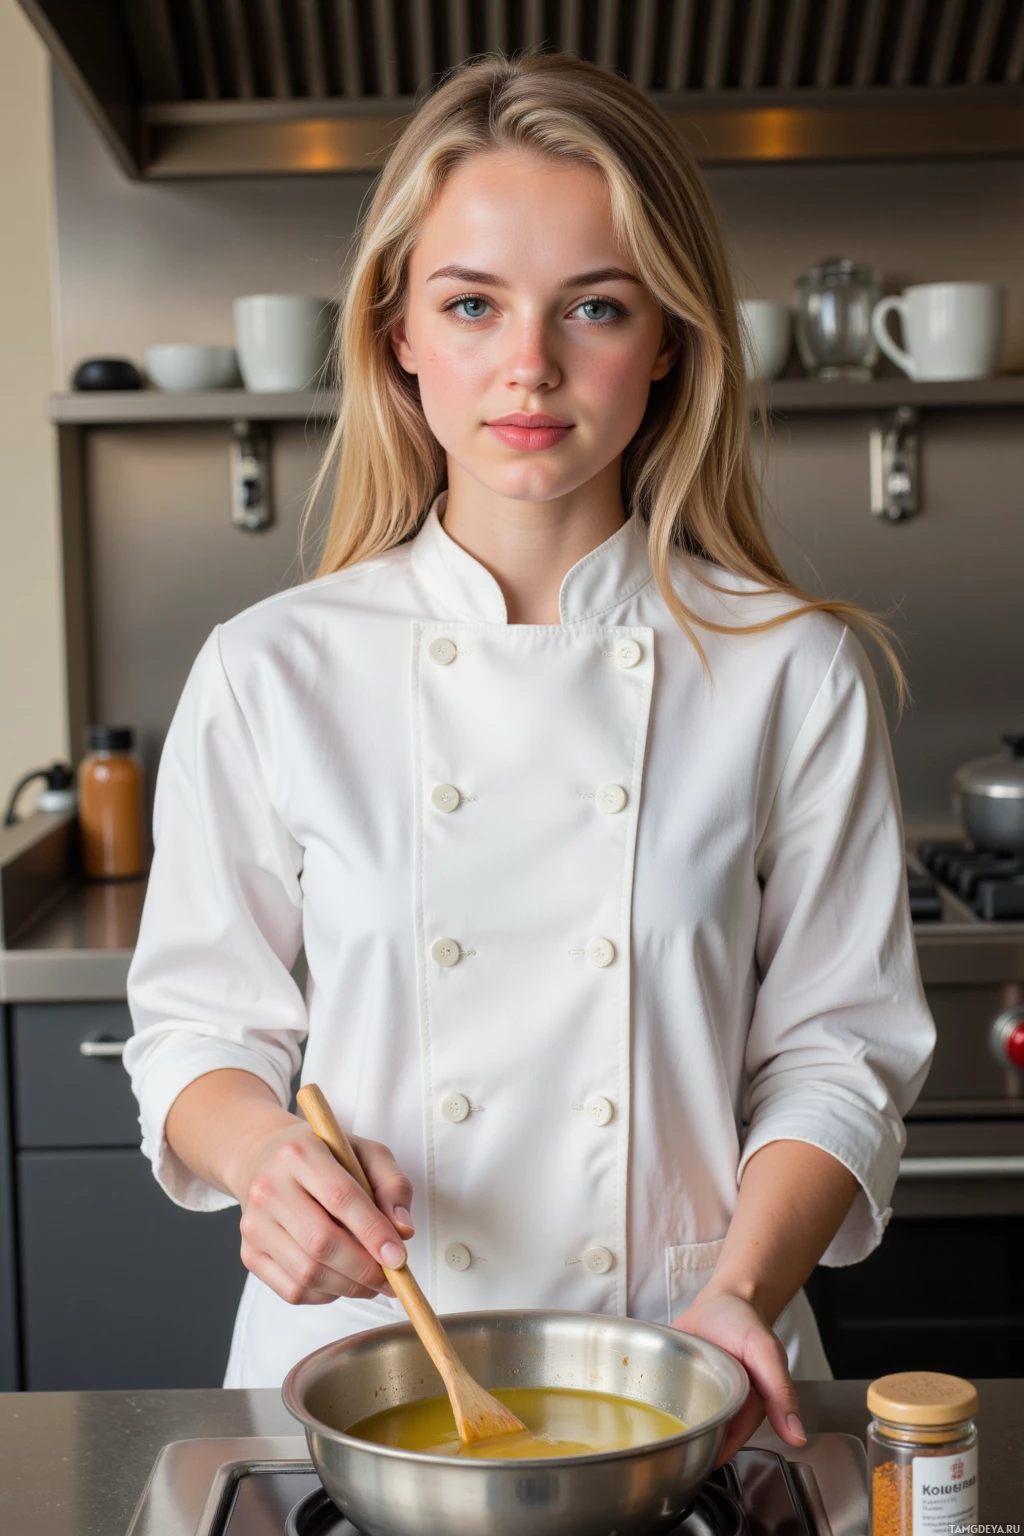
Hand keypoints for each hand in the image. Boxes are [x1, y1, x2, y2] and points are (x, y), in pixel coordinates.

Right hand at [233, 1117, 414, 1306]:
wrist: (267, 1159)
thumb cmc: (325, 1157)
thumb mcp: (366, 1152)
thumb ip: (393, 1185)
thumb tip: (403, 1231)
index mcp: (300, 1153)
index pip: (340, 1197)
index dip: (373, 1232)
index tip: (399, 1257)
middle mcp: (269, 1187)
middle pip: (321, 1242)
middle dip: (364, 1269)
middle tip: (391, 1278)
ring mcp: (254, 1224)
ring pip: (307, 1273)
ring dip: (348, 1287)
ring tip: (372, 1282)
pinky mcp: (249, 1253)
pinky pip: (292, 1290)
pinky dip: (325, 1295)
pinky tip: (342, 1281)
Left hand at [672, 1289, 806, 1464]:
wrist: (725, 1297)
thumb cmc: (747, 1323)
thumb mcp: (766, 1354)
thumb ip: (782, 1393)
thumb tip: (797, 1436)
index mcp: (748, 1410)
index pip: (728, 1445)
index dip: (709, 1454)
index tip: (688, 1458)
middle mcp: (725, 1406)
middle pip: (702, 1436)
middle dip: (685, 1442)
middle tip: (666, 1439)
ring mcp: (702, 1395)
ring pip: (684, 1423)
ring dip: (671, 1426)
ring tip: (656, 1425)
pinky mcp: (684, 1382)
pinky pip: (669, 1400)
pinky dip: (660, 1403)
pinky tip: (649, 1403)